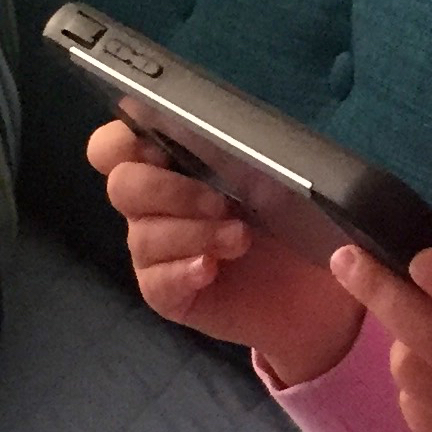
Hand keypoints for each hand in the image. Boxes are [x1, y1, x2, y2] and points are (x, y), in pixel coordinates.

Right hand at [88, 119, 360, 382]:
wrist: (315, 288)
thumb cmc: (296, 219)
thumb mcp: (285, 177)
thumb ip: (251, 152)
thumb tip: (235, 136)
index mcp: (171, 163)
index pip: (116, 145)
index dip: (123, 141)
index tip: (161, 146)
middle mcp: (155, 205)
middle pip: (123, 186)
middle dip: (168, 188)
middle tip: (221, 202)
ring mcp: (158, 253)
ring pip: (143, 236)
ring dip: (193, 232)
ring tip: (241, 239)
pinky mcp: (169, 294)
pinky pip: (156, 282)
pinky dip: (183, 271)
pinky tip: (211, 268)